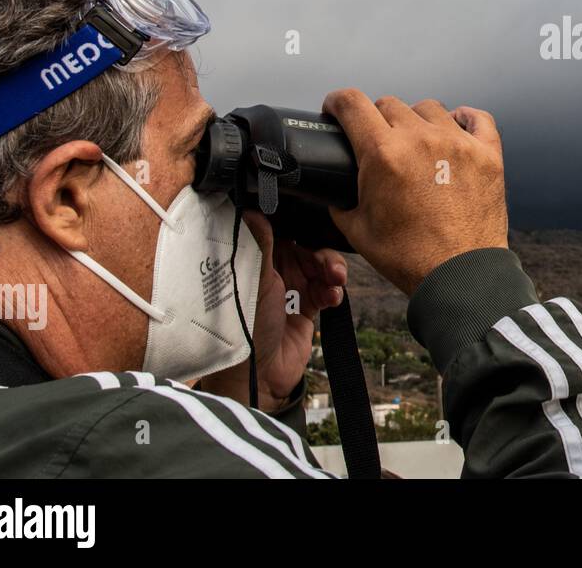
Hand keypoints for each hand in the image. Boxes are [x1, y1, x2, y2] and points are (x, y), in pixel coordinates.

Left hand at [199, 213, 347, 410]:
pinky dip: (333, 292)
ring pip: (320, 267)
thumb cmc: (245, 325)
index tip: (315, 223)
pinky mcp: (307, 307)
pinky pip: (327, 290)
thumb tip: (252, 209)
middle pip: (306, 247)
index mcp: (256, 259)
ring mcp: (291, 289)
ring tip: (336, 281)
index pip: (281, 232)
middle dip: (321, 254)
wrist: (258, 373)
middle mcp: (274, 271)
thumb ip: (260, 244)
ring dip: (332, 271)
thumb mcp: (255, 279)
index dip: (299, 226)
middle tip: (328, 265)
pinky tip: (331, 298)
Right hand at [321, 90, 508, 295]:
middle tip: (377, 140)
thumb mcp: (357, 230)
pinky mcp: (487, 154)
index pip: (352, 104)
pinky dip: (464, 119)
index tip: (336, 108)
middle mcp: (421, 139)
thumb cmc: (410, 257)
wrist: (459, 276)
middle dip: (376, 119)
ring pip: (429, 108)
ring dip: (416, 121)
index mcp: (384, 154)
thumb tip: (333, 191)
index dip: (337, 102)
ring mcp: (458, 143)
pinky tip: (455, 128)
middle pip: (389, 105)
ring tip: (416, 143)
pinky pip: (476, 118)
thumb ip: (340, 201)